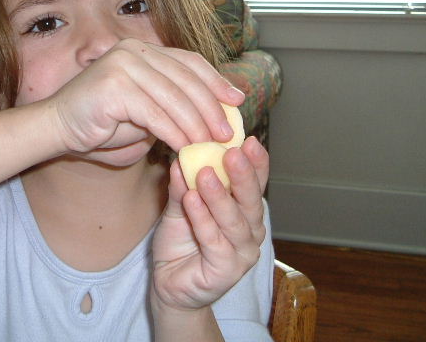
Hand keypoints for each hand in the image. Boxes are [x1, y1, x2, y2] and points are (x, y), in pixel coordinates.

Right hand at [47, 38, 243, 153]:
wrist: (58, 127)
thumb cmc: (103, 122)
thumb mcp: (147, 110)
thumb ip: (175, 106)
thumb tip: (217, 114)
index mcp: (144, 49)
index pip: (189, 62)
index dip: (216, 81)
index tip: (236, 100)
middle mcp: (134, 49)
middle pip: (186, 78)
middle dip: (211, 108)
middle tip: (227, 133)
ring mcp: (123, 64)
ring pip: (174, 97)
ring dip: (196, 124)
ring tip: (210, 145)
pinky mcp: (114, 85)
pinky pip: (154, 113)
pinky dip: (173, 133)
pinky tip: (184, 147)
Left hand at [151, 136, 267, 310]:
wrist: (170, 284)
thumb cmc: (181, 242)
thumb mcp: (180, 206)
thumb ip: (183, 185)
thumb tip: (182, 156)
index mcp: (245, 212)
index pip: (255, 184)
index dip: (255, 163)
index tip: (248, 140)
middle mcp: (250, 231)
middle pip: (251, 200)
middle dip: (242, 174)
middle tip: (232, 151)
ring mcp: (241, 253)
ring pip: (233, 220)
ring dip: (219, 195)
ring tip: (206, 172)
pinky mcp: (226, 271)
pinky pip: (213, 240)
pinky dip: (202, 218)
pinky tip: (192, 200)